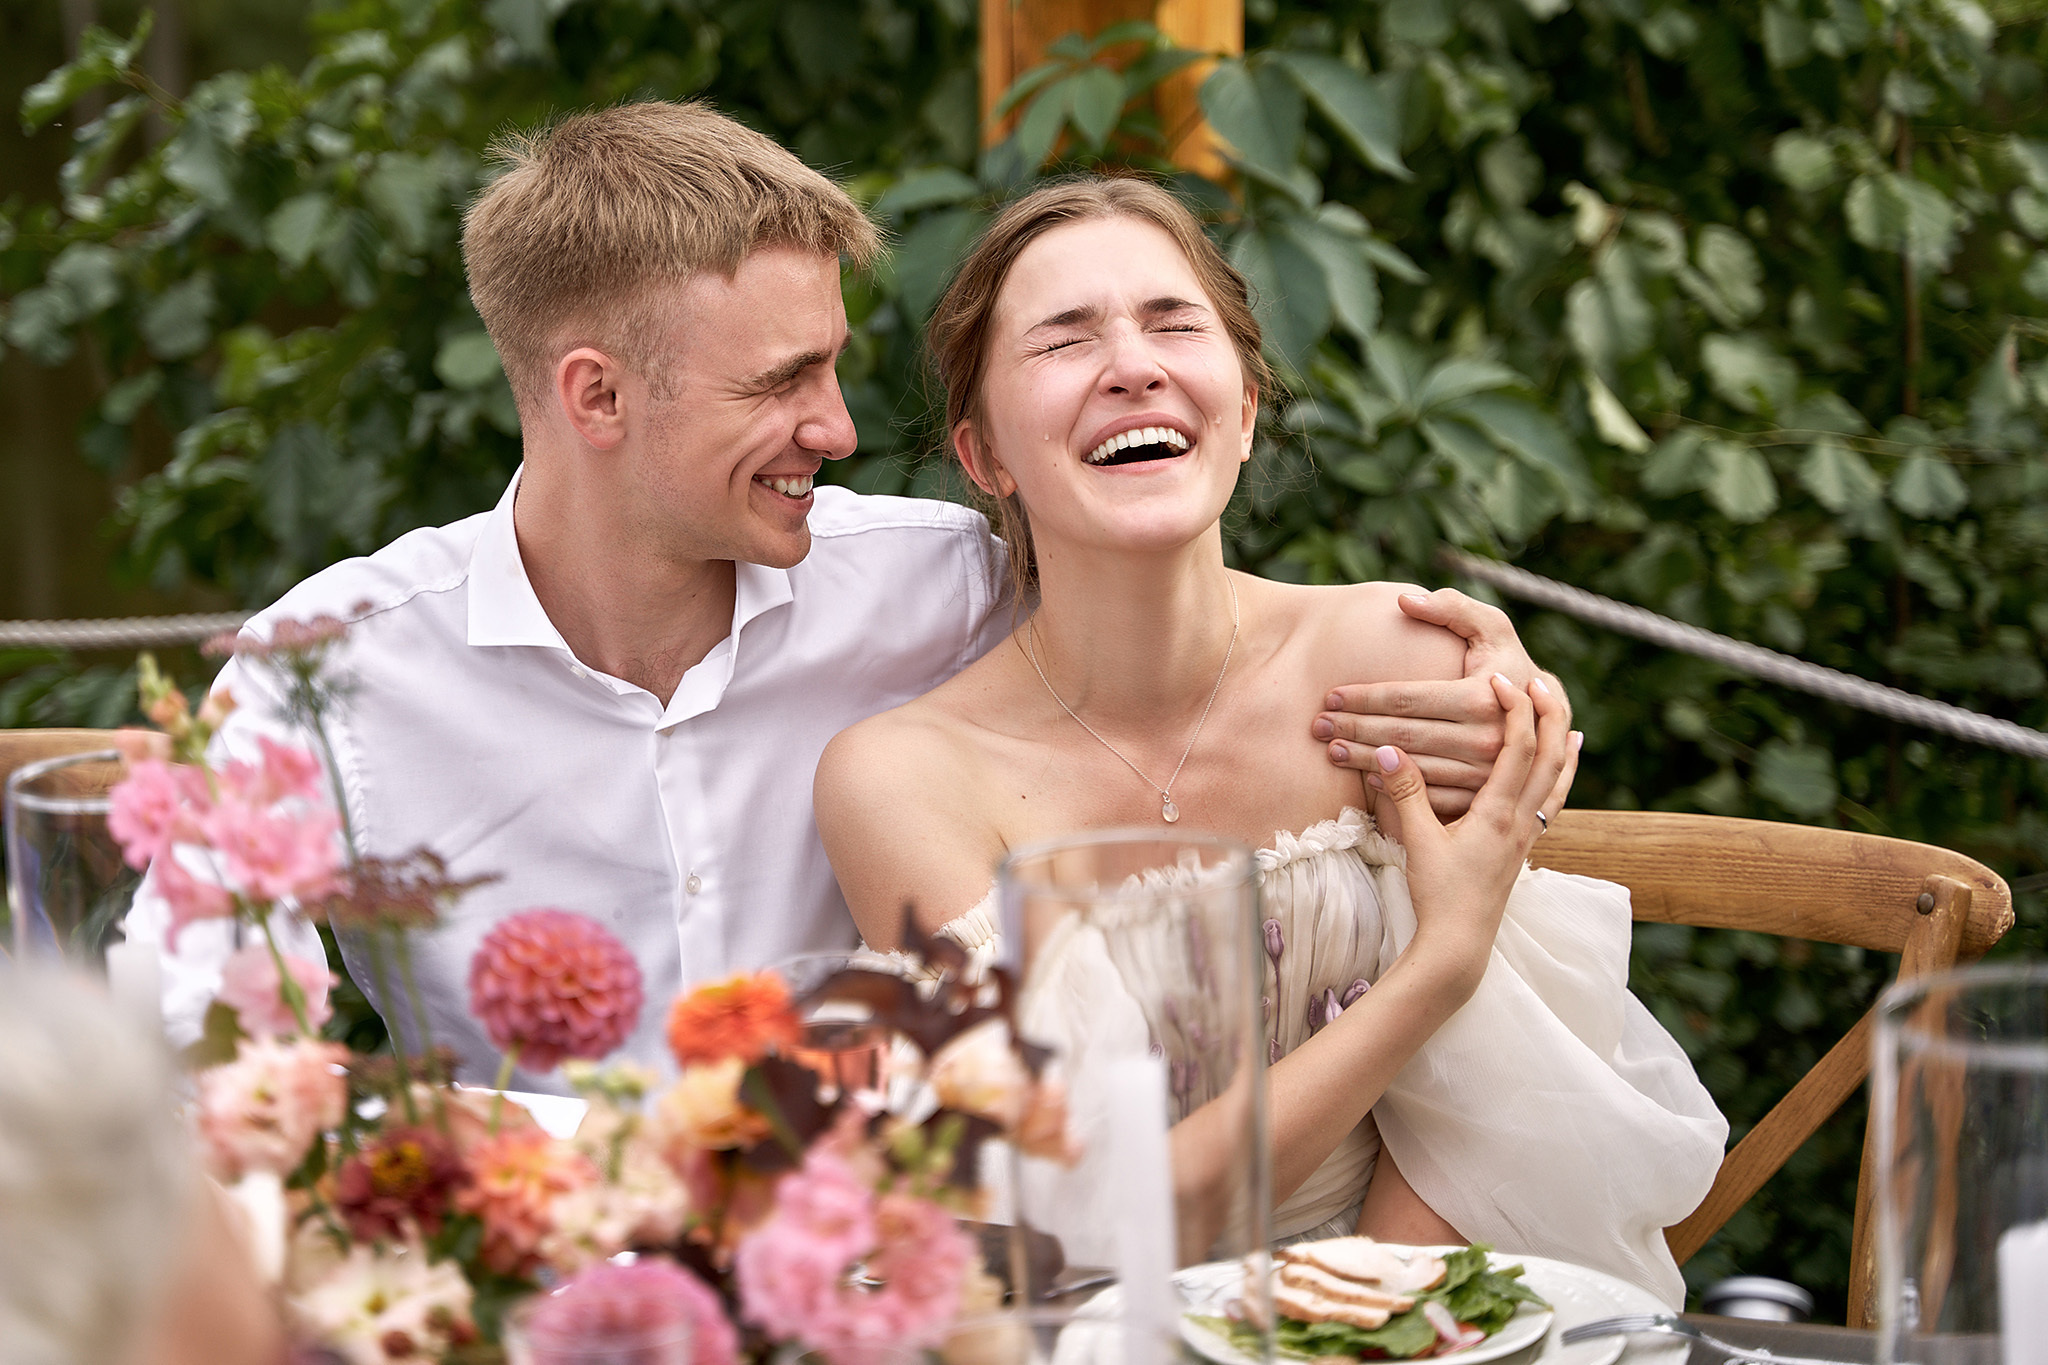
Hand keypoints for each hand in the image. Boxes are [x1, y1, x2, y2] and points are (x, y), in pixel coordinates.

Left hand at [1315, 588, 1575, 820]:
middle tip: (1318, 727)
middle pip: (1402, 736)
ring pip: (1411, 769)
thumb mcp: (1492, 628)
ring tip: (1331, 751)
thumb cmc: (1509, 664)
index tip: (1330, 696)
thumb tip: (1405, 601)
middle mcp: (1486, 739)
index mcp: (1482, 697)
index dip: (1364, 698)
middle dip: (1354, 730)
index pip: (1406, 699)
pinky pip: (1430, 797)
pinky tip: (1367, 780)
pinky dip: (1395, 790)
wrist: (1548, 716)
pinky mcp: (1482, 798)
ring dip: (1365, 761)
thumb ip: (1452, 608)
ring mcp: (1484, 774)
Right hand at [1366, 673, 1573, 983]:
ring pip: (1559, 783)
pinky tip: (1560, 776)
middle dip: (1549, 717)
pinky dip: (1561, 782)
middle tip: (1543, 683)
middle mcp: (1521, 822)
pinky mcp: (1523, 851)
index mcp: (1498, 814)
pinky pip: (1553, 806)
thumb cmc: (1438, 896)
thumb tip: (1387, 750)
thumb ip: (1405, 794)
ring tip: (1568, 722)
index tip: (1504, 679)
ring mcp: (1526, 838)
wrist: (1459, 945)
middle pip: (1551, 759)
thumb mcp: (1416, 841)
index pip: (1519, 749)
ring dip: (1563, 748)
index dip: (1516, 709)